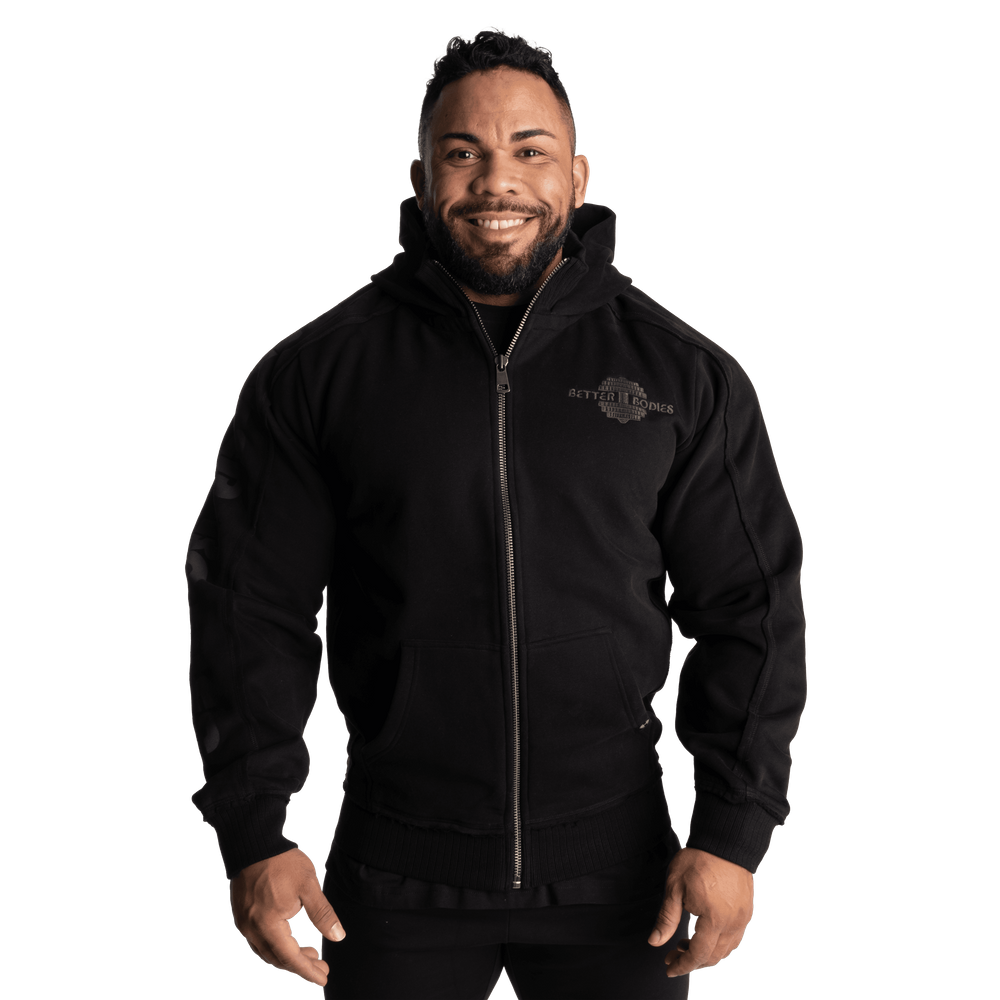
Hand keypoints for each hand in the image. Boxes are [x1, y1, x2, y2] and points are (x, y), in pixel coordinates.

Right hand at [230, 847, 345, 987]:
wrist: (254, 843)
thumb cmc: (282, 863)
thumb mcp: (308, 887)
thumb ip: (322, 914)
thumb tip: (338, 937)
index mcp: (268, 926)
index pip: (289, 959)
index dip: (307, 971)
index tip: (323, 978)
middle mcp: (252, 930)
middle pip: (277, 959)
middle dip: (301, 966)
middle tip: (322, 966)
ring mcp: (244, 923)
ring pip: (267, 951)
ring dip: (289, 956)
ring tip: (312, 954)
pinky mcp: (242, 915)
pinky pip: (260, 941)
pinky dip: (277, 945)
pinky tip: (291, 939)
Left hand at [647, 847, 754, 978]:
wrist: (724, 841)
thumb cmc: (698, 860)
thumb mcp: (675, 887)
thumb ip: (666, 918)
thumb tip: (655, 942)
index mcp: (714, 919)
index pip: (698, 954)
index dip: (682, 965)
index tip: (669, 968)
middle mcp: (733, 923)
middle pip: (714, 956)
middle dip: (692, 961)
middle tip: (672, 955)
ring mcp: (743, 917)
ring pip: (727, 949)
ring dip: (707, 954)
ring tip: (686, 944)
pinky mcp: (748, 910)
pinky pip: (735, 937)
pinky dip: (720, 944)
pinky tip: (706, 935)